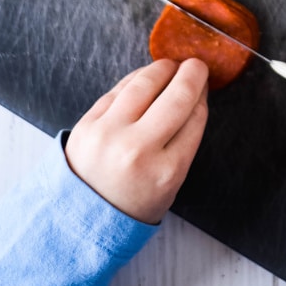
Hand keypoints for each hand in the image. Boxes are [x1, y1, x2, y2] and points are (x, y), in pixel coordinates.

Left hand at [65, 58, 208, 223]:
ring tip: (171, 67)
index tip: (204, 84)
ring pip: (145, 83)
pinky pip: (118, 89)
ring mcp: (109, 134)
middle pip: (176, 96)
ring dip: (163, 68)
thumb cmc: (133, 201)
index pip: (195, 117)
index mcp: (166, 171)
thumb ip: (184, 139)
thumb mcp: (170, 182)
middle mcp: (138, 150)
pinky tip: (145, 78)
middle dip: (191, 73)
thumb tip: (195, 90)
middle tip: (196, 65)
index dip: (202, 94)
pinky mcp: (87, 124)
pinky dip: (136, 78)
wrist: (81, 220)